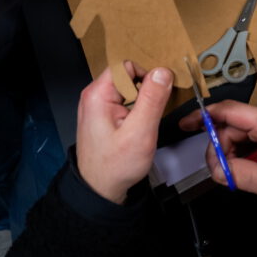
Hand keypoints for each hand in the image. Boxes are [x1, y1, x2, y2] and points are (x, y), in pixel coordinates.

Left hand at [76, 61, 173, 203]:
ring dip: (142, 99)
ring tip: (147, 120)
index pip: (127, 66)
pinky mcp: (103, 115)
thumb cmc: (115, 166)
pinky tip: (141, 124)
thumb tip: (162, 72)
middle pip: (128, 75)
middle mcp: (94, 96)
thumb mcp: (140, 132)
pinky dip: (136, 107)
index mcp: (98, 94)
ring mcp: (97, 106)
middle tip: (154, 111)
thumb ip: (152, 99)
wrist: (100, 190)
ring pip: (128, 88)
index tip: (158, 95)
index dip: (147, 77)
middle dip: (146, 89)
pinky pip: (124, 100)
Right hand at [179, 100, 256, 204]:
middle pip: (228, 125)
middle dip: (219, 148)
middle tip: (221, 173)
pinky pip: (245, 138)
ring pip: (235, 133)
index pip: (228, 110)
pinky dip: (239, 153)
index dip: (203, 116)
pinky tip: (245, 168)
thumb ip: (242, 175)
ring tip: (237, 174)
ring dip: (229, 153)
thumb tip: (216, 170)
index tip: (186, 125)